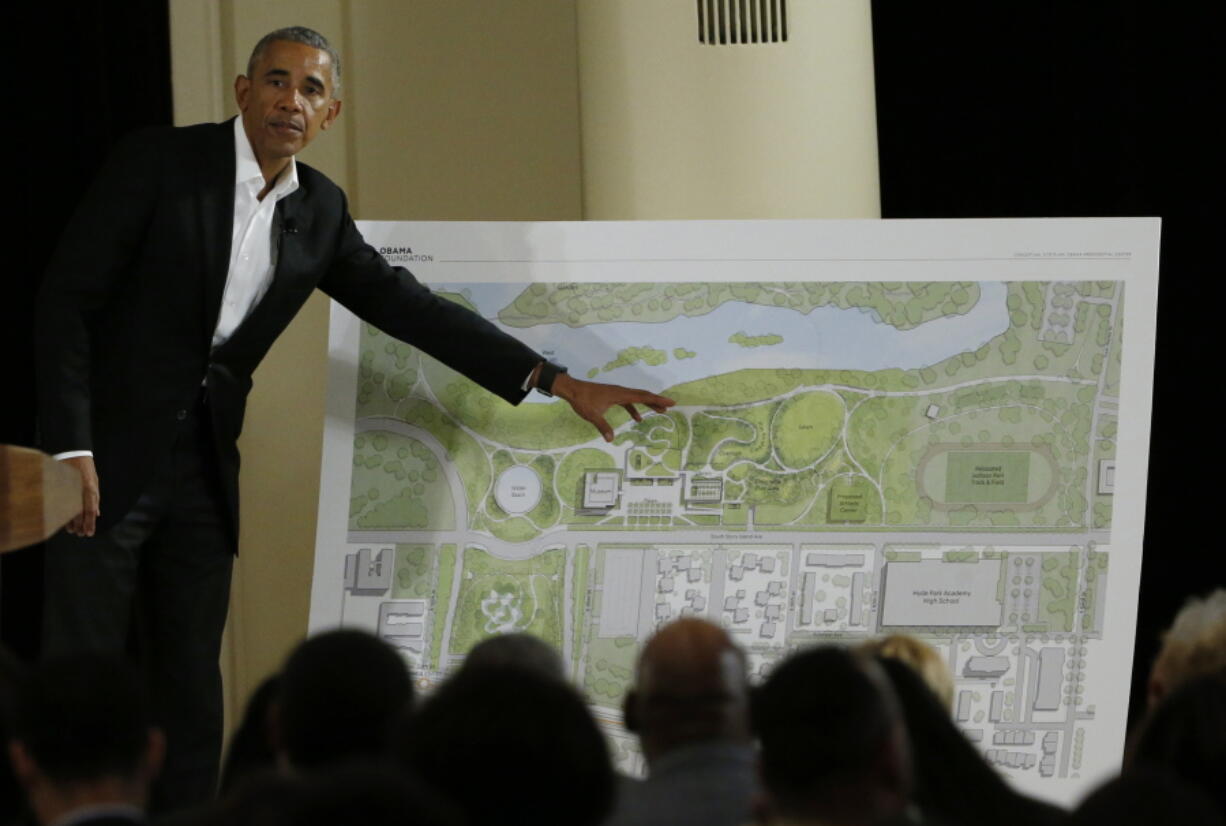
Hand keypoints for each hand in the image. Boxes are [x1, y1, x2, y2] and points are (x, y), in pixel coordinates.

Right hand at [62, 455, 100, 536]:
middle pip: (79, 514)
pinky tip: (65, 521)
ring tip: (73, 531)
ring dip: (72, 523)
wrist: (73, 453)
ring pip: (69, 511)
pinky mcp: (61, 489)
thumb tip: (97, 514)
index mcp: (90, 490)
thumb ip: (95, 498)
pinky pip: (62, 505)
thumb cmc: (86, 468)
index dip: (90, 524)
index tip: (89, 533)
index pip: (90, 511)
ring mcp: (69, 490)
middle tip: (81, 534)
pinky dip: (64, 514)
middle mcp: (79, 491)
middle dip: (81, 526)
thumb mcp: (95, 482)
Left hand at [551, 373, 674, 442]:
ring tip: (660, 411)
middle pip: (643, 395)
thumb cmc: (583, 401)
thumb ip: (603, 427)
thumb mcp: (592, 415)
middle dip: (657, 401)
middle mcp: (621, 391)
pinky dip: (634, 408)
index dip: (657, 400)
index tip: (670, 402)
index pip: (643, 397)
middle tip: (671, 406)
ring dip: (648, 404)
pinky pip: (628, 401)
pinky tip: (637, 418)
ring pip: (637, 398)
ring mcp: (617, 393)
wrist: (572, 389)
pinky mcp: (612, 395)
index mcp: (620, 394)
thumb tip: (611, 440)